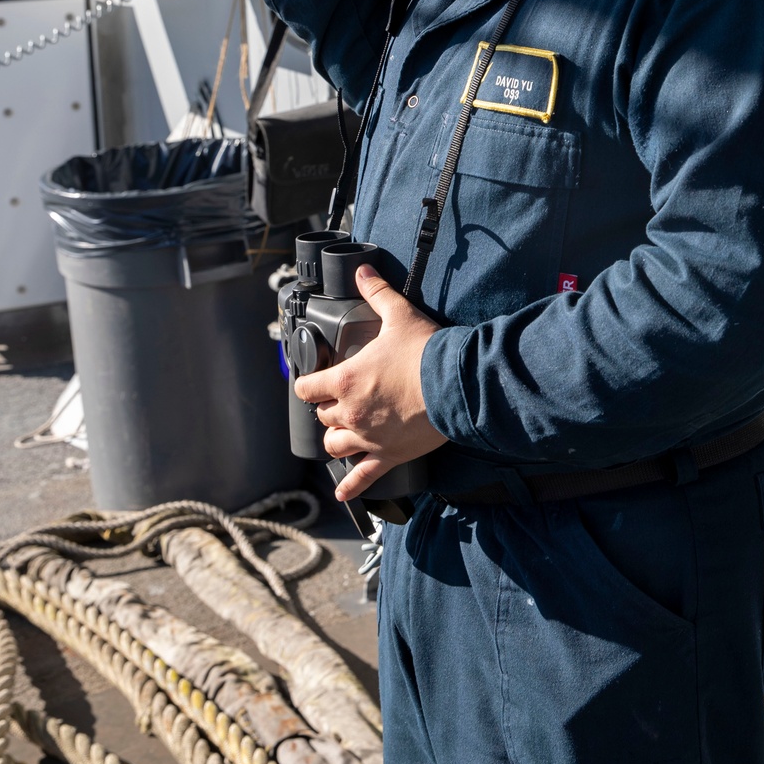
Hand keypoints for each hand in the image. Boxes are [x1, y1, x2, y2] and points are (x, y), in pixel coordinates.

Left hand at [293, 263, 446, 501]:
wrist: (456, 384)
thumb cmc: (426, 352)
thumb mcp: (399, 315)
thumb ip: (377, 292)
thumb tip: (362, 270)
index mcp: (346, 379)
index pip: (308, 387)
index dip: (307, 383)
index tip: (312, 380)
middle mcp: (350, 411)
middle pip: (323, 416)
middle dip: (327, 407)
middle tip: (339, 400)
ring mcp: (368, 437)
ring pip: (335, 445)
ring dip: (335, 439)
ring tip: (341, 434)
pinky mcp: (388, 455)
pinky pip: (362, 477)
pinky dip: (351, 486)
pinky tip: (343, 492)